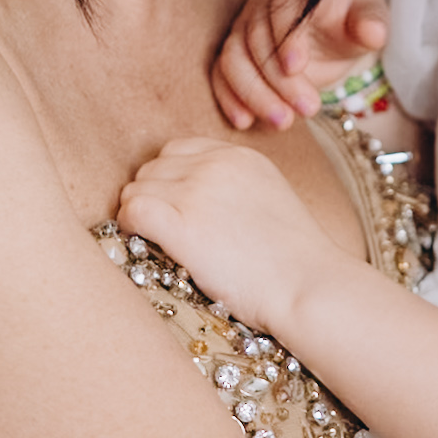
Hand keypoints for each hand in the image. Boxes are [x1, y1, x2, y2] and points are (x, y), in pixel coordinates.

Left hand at [118, 138, 347, 333]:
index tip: (174, 208)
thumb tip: (192, 198)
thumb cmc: (294, 258)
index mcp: (237, 155)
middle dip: (151, 198)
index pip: (175, 151)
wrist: (308, 286)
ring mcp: (196, 192)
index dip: (167, 180)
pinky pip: (132, 211)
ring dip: (138, 215)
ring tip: (156, 242)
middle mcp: (214, 165)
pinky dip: (129, 227)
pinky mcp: (181, 224)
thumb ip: (231, 185)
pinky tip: (145, 245)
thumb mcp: (268, 198)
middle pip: (151, 169)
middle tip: (163, 231)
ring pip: (135, 190)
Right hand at [212, 0, 389, 131]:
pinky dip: (229, 97)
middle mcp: (264, 2)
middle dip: (279, 80)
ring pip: (233, 58)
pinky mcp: (235, 50)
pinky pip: (221, 73)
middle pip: (257, 40)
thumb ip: (372, 21)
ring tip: (282, 122)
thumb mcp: (369, 15)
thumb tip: (374, 33)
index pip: (283, 9)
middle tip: (308, 109)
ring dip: (253, 94)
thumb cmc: (350, 17)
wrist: (334, 27)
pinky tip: (245, 121)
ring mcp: (244, 25)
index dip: (287, 39)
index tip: (296, 68)